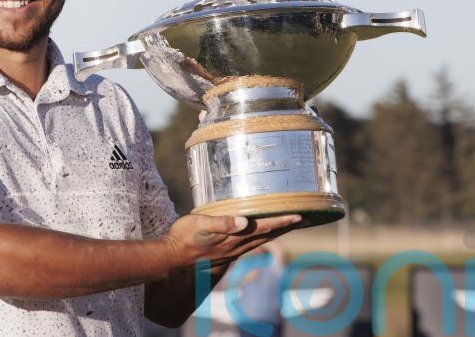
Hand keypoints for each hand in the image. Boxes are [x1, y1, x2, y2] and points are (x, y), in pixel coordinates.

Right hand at [160, 213, 300, 271]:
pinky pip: (250, 244)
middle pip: (267, 235)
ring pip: (260, 241)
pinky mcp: (225, 253)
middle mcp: (235, 246)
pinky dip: (261, 238)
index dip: (281, 221)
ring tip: (287, 225)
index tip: (299, 216)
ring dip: (276, 232)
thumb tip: (244, 222)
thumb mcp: (201, 224)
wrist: (171, 258)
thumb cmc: (183, 238)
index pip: (263, 228)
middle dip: (285, 227)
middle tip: (304, 220)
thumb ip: (223, 223)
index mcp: (233, 238)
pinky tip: (260, 236)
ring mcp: (230, 252)